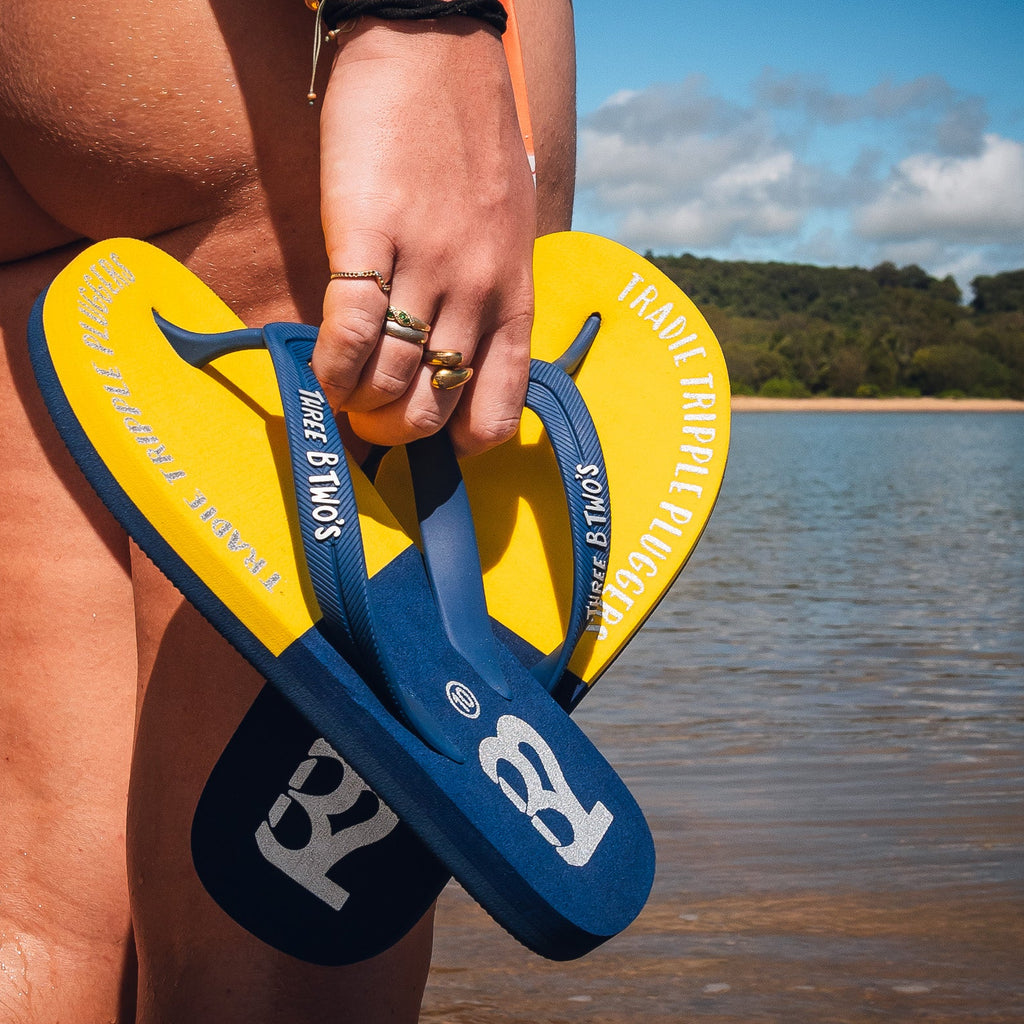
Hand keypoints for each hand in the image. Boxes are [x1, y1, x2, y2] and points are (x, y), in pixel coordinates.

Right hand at [314, 17, 536, 455]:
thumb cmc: (470, 142)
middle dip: (394, 432)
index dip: (459, 442)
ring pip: (391, 384)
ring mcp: (426, 266)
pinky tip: (320, 369)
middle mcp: (476, 293)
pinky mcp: (370, 234)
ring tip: (342, 392)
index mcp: (514, 297)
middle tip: (369, 416)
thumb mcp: (508, 230)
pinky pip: (350, 331)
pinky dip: (329, 367)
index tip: (430, 432)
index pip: (499, 410)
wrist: (433, 48)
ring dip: (358, 405)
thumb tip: (454, 351)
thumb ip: (489, 294)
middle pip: (433, 410)